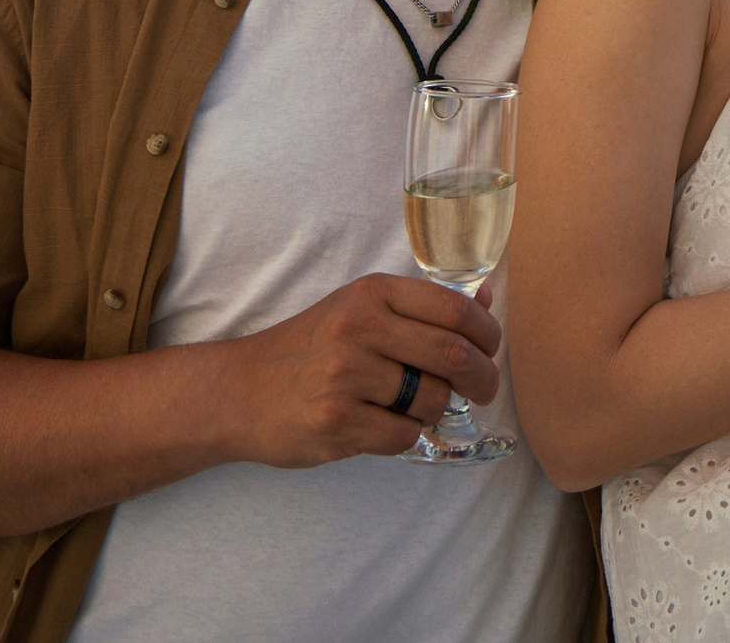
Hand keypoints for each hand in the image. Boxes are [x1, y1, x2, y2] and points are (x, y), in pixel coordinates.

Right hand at [215, 273, 503, 466]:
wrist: (239, 391)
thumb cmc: (310, 349)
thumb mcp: (360, 309)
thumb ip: (422, 306)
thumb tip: (487, 301)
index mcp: (371, 293)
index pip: (455, 307)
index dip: (487, 333)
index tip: (490, 350)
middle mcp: (358, 328)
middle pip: (453, 355)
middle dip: (482, 378)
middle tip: (484, 390)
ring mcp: (344, 376)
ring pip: (433, 400)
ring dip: (436, 411)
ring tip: (413, 407)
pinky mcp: (335, 422)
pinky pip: (404, 435)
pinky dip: (406, 436)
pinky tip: (382, 425)